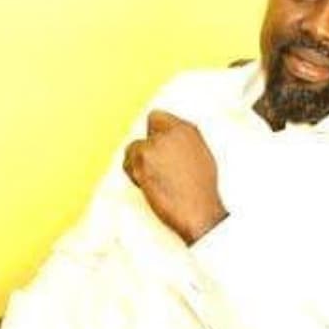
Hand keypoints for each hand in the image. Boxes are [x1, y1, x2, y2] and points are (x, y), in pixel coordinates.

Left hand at [123, 111, 227, 243]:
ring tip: (154, 180)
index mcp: (187, 130)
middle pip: (144, 132)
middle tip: (155, 168)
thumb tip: (169, 144)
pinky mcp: (144, 156)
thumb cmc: (201, 191)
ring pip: (133, 148)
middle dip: (146, 148)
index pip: (157, 117)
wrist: (198, 210)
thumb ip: (182, 144)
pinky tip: (149, 185)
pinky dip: (133, 175)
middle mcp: (172, 131)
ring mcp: (157, 142)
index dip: (154, 134)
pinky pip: (128, 162)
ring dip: (138, 163)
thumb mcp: (200, 157)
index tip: (155, 148)